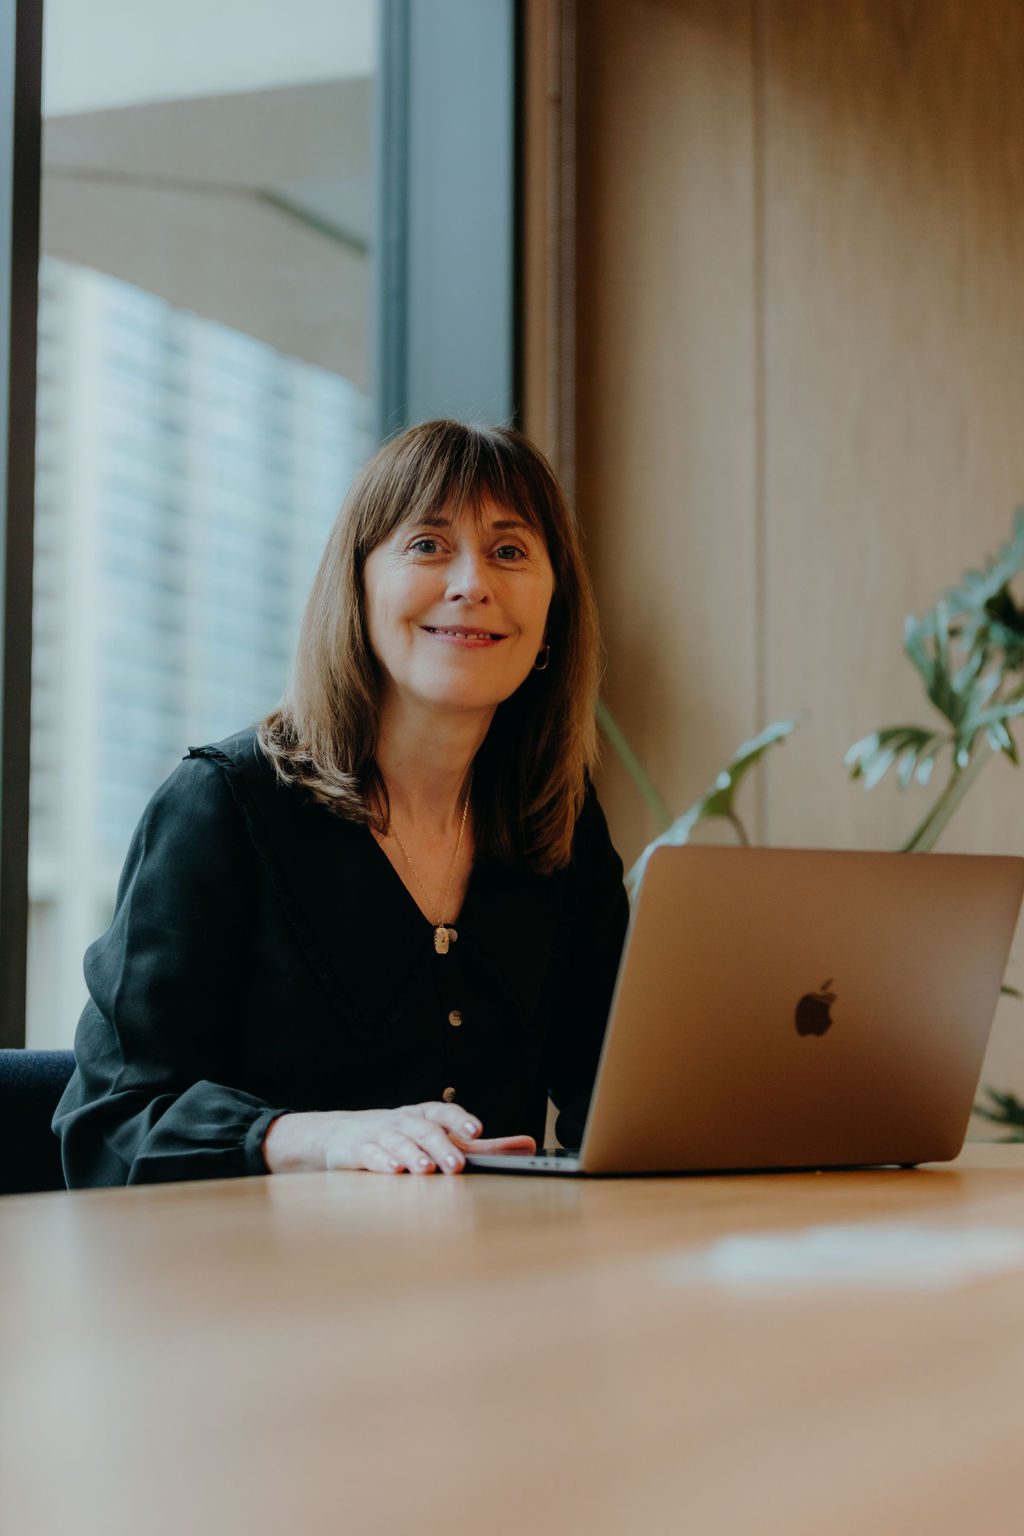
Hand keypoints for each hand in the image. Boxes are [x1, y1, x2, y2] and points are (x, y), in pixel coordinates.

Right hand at [263, 1102, 535, 1174]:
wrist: (340, 1136)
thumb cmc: (402, 1138)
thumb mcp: (443, 1139)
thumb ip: (485, 1148)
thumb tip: (529, 1145)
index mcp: (426, 1116)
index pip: (444, 1112)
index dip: (460, 1120)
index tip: (477, 1132)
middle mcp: (404, 1121)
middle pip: (424, 1130)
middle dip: (441, 1146)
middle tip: (457, 1165)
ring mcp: (380, 1134)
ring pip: (398, 1142)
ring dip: (413, 1155)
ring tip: (426, 1170)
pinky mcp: (357, 1150)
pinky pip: (369, 1155)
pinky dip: (381, 1161)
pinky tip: (392, 1171)